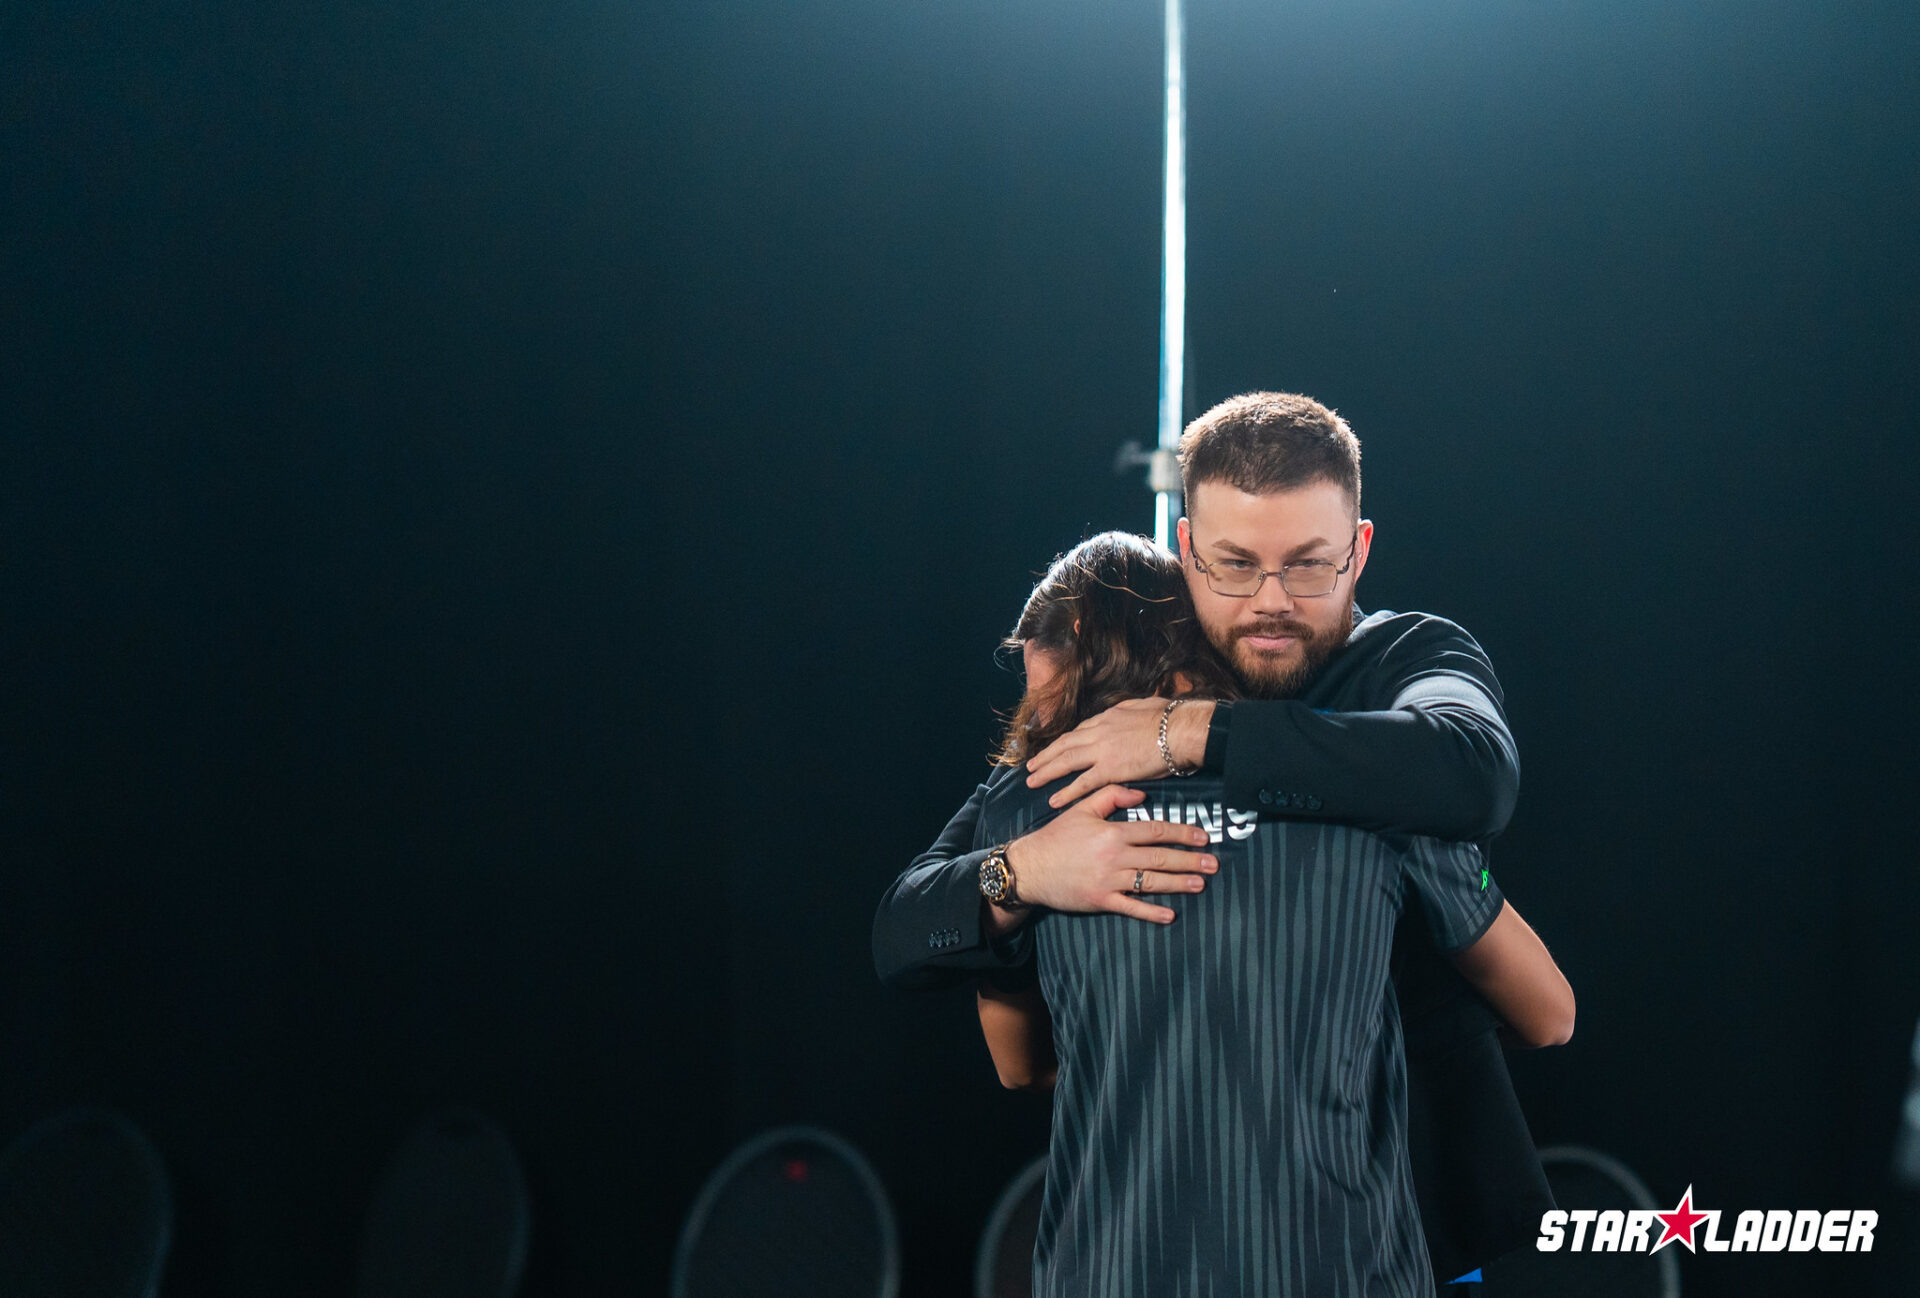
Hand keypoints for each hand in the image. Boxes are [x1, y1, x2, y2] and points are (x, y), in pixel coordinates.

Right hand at [1004, 784, 1216, 923]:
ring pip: (1151, 882)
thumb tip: (1141, 794)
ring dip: (1179, 884)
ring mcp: (1109, 880)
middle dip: (1189, 861)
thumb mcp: (1081, 809)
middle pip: (1160, 858)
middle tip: (1213, 864)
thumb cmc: (1056, 837)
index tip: (1203, 836)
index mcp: (1112, 832)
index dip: (1182, 833)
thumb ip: (1111, 795)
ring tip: (1200, 885)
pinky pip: (1131, 907)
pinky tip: (1170, 914)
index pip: (1155, 831)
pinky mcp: (1101, 900)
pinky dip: (1151, 912)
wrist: (1029, 868)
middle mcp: (1114, 856)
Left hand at [1025, 697, 1214, 808]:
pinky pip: (1082, 783)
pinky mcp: (1110, 769)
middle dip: (1046, 756)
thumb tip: (1130, 710)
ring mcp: (1102, 750)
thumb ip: (1131, 710)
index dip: (1066, 741)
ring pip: (1066, 761)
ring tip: (1032, 781)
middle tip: (1031, 766)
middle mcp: (1099, 731)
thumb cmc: (1171, 718)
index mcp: (1108, 716)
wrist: (1180, 730)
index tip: (1056, 748)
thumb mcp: (1145, 705)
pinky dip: (1066, 792)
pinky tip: (1054, 800)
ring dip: (1046, 771)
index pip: (1080, 730)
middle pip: (1065, 744)